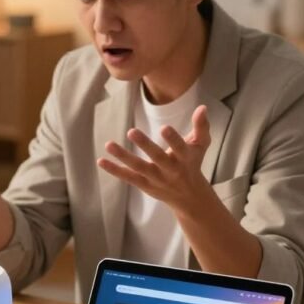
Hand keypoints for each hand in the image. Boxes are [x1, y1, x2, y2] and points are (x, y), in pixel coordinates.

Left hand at [97, 104, 211, 214]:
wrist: (189, 196)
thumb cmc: (192, 163)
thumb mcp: (200, 145)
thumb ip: (201, 126)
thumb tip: (202, 107)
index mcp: (185, 158)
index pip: (180, 147)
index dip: (173, 139)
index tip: (164, 128)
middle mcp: (170, 170)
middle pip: (157, 157)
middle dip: (145, 145)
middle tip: (131, 131)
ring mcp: (156, 179)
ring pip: (139, 168)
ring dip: (123, 157)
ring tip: (109, 145)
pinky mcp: (144, 185)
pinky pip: (128, 177)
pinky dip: (115, 170)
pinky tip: (101, 161)